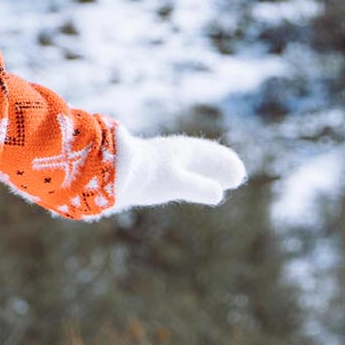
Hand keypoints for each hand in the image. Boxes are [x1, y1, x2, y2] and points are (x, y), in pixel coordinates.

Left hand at [110, 132, 246, 210]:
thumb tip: (217, 192)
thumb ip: (198, 187)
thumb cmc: (143, 175)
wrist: (106, 169)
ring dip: (203, 173)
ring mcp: (157, 161)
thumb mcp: (176, 182)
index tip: (238, 173)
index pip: (209, 155)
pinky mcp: (145, 171)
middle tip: (233, 177)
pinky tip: (182, 186)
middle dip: (217, 167)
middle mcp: (170, 153)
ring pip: (186, 165)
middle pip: (200, 158)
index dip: (224, 164)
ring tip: (215, 183)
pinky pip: (173, 172)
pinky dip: (186, 178)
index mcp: (180, 151)